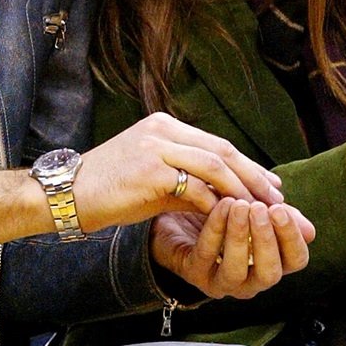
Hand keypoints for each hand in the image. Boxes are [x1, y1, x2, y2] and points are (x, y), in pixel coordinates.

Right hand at [73, 112, 286, 232]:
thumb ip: (184, 177)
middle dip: (254, 175)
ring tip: (263, 211)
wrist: (66, 194)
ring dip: (243, 190)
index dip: (247, 164)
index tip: (270, 184)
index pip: (216, 143)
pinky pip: (196, 188)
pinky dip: (217, 204)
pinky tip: (231, 221)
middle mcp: (162, 129)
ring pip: (215, 166)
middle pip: (222, 150)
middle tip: (279, 197)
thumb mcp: (150, 175)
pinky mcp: (152, 171)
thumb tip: (220, 194)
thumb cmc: (108, 188)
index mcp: (163, 125)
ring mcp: (157, 147)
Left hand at [150, 197, 314, 298]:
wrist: (181, 206)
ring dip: (240, 235)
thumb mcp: (253, 205)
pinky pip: (207, 254)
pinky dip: (215, 228)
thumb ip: (276, 213)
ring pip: (236, 269)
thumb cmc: (223, 208)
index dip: (292, 237)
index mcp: (271, 261)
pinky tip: (220, 205)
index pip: (295, 260)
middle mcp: (250, 280)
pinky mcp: (194, 273)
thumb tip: (309, 229)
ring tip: (239, 205)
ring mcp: (221, 281)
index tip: (280, 209)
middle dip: (267, 240)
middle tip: (261, 209)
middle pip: (270, 272)